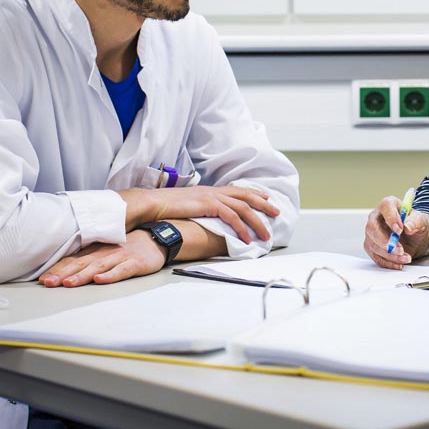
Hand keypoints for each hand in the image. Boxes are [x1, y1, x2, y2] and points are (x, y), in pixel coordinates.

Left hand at [39, 229, 165, 287]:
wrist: (155, 238)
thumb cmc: (127, 247)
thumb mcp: (105, 250)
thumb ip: (88, 259)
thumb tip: (63, 270)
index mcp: (96, 250)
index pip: (73, 260)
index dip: (57, 269)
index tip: (42, 279)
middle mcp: (105, 252)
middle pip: (81, 263)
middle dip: (63, 273)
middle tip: (48, 283)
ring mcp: (120, 257)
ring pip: (98, 266)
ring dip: (82, 275)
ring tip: (68, 283)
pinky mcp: (135, 263)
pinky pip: (121, 270)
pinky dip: (110, 275)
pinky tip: (100, 279)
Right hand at [134, 185, 280, 243]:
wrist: (152, 202)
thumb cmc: (165, 206)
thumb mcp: (186, 204)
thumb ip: (199, 207)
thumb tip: (205, 216)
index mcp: (210, 190)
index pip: (237, 190)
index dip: (253, 194)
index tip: (266, 197)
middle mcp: (214, 191)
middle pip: (246, 196)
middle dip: (263, 205)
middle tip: (276, 213)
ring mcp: (212, 197)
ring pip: (243, 208)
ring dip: (257, 222)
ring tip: (265, 234)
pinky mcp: (208, 205)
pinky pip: (231, 217)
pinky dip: (241, 228)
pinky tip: (247, 238)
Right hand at [363, 196, 428, 269]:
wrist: (414, 238)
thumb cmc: (414, 225)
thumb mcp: (421, 221)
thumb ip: (416, 222)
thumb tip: (408, 227)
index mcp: (388, 205)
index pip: (385, 207)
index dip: (391, 218)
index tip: (399, 229)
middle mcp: (376, 217)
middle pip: (372, 227)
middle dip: (385, 241)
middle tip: (400, 249)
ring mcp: (371, 233)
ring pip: (373, 244)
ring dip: (389, 254)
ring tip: (405, 257)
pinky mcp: (371, 246)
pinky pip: (375, 256)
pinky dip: (387, 262)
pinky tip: (399, 263)